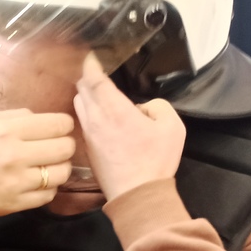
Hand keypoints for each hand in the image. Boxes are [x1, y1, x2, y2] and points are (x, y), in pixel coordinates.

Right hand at [0, 109, 75, 219]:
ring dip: (58, 168)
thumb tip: (40, 119)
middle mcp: (15, 155)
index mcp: (6, 129)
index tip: (58, 128)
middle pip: (65, 148)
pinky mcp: (15, 204)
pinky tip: (35, 182)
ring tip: (46, 165)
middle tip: (54, 147)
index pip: (58, 124)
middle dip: (64, 145)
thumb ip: (13, 116)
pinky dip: (47, 187)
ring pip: (62, 173)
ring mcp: (16, 182)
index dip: (64, 124)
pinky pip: (48, 194)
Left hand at [73, 53, 184, 200]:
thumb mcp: (172, 126)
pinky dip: (87, 111)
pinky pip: (82, 121)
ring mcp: (88, 134)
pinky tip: (99, 115)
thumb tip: (140, 108)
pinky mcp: (87, 146)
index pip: (94, 79)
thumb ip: (157, 106)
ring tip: (97, 92)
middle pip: (82, 90)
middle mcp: (96, 118)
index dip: (91, 65)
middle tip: (96, 72)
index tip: (91, 57)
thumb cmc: (156, 160)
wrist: (137, 193)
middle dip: (87, 78)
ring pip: (79, 105)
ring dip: (85, 95)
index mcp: (114, 109)